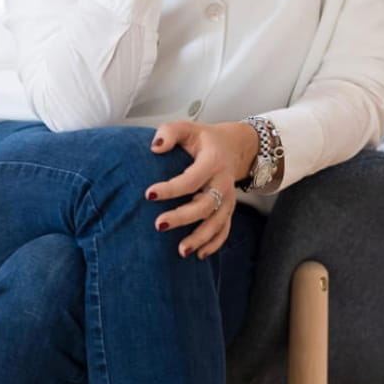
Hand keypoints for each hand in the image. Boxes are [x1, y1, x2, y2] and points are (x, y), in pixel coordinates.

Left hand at [145, 120, 258, 259]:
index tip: (148, 194)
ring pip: (217, 222)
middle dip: (182, 217)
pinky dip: (214, 244)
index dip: (170, 188)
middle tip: (158, 225)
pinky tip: (199, 255)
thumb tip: (155, 147)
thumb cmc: (204, 140)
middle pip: (205, 205)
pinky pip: (224, 230)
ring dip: (200, 238)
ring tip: (181, 250)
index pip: (191, 179)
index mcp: (212, 162)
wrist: (235, 147)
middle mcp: (222, 183)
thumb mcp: (187, 128)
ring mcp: (228, 199)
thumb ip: (169, 132)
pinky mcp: (228, 210)